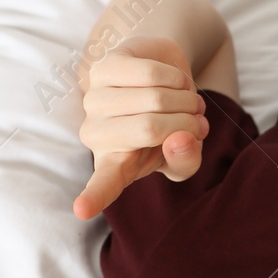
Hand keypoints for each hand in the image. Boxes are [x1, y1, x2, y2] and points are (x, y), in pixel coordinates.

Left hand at [73, 35, 210, 218]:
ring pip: (155, 98)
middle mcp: (96, 133)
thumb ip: (186, 159)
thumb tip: (181, 139)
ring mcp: (95, 98)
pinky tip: (175, 83)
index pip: (104, 183)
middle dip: (187, 122)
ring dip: (187, 99)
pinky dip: (178, 79)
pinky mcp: (103, 66)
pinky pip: (152, 73)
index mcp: (114, 164)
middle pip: (150, 129)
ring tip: (188, 102)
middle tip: (196, 122)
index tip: (82, 210)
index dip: (95, 197)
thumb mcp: (184, 153)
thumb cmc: (170, 124)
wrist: (159, 77)